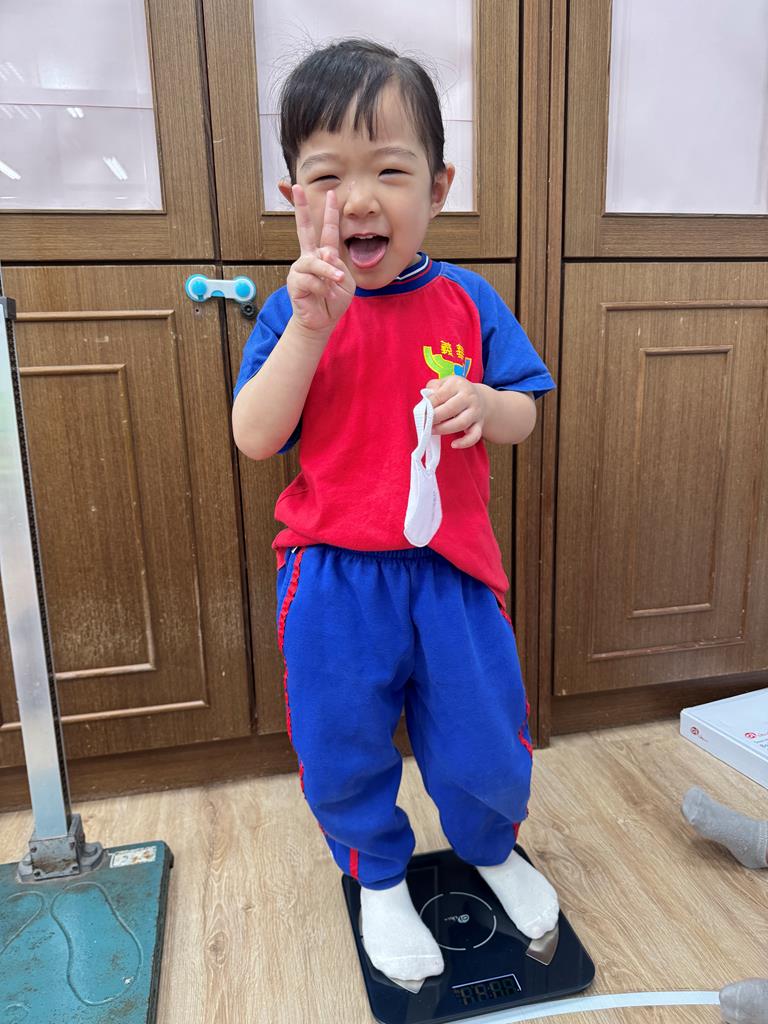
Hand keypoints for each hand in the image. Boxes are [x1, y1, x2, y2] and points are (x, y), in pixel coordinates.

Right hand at [287, 185, 354, 334]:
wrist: (322, 321)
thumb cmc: (334, 300)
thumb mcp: (345, 281)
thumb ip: (337, 266)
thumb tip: (323, 256)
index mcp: (324, 254)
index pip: (327, 230)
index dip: (329, 212)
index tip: (331, 193)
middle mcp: (309, 257)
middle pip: (304, 228)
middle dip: (300, 207)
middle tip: (297, 186)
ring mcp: (300, 268)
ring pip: (315, 262)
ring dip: (329, 273)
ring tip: (336, 282)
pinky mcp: (295, 281)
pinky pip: (311, 279)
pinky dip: (322, 287)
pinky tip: (324, 295)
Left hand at [426, 376, 486, 448]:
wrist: (479, 398)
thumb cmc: (455, 392)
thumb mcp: (444, 383)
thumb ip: (433, 389)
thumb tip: (425, 402)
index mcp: (458, 384)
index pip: (440, 395)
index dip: (428, 405)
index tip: (420, 413)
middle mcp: (469, 396)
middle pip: (451, 409)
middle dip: (435, 418)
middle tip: (424, 422)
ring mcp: (475, 411)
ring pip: (461, 423)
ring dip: (444, 429)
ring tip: (432, 431)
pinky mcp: (479, 424)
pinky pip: (474, 436)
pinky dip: (465, 442)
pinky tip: (453, 444)